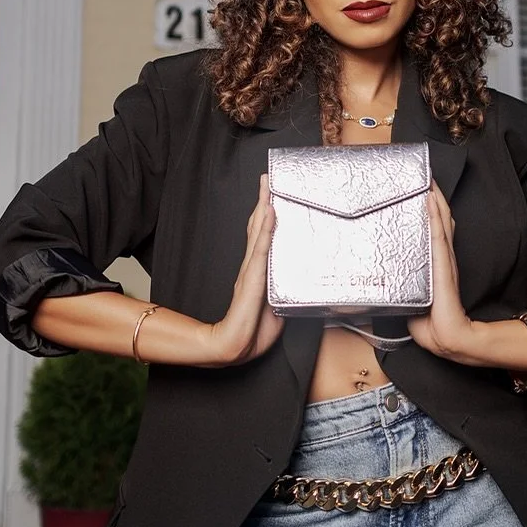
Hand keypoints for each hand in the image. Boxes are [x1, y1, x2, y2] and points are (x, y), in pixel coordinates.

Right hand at [206, 174, 284, 364]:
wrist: (233, 348)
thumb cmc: (252, 333)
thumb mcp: (275, 311)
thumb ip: (281, 296)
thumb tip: (294, 287)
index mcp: (258, 274)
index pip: (263, 238)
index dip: (267, 216)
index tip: (272, 196)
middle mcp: (253, 268)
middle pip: (259, 227)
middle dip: (263, 202)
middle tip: (268, 178)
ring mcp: (251, 271)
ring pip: (260, 232)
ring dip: (264, 208)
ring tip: (269, 187)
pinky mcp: (252, 278)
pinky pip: (262, 249)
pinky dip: (265, 229)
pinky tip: (269, 213)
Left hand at [406, 183, 477, 360]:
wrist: (450, 339)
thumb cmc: (432, 326)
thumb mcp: (411, 304)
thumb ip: (402, 292)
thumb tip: (381, 290)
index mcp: (437, 267)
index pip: (434, 233)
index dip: (429, 212)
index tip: (421, 193)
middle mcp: (443, 260)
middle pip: (439, 222)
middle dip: (433, 199)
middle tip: (425, 176)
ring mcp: (445, 261)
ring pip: (439, 224)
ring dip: (434, 201)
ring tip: (428, 181)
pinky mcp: (444, 265)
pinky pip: (437, 236)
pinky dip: (434, 216)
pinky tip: (430, 200)